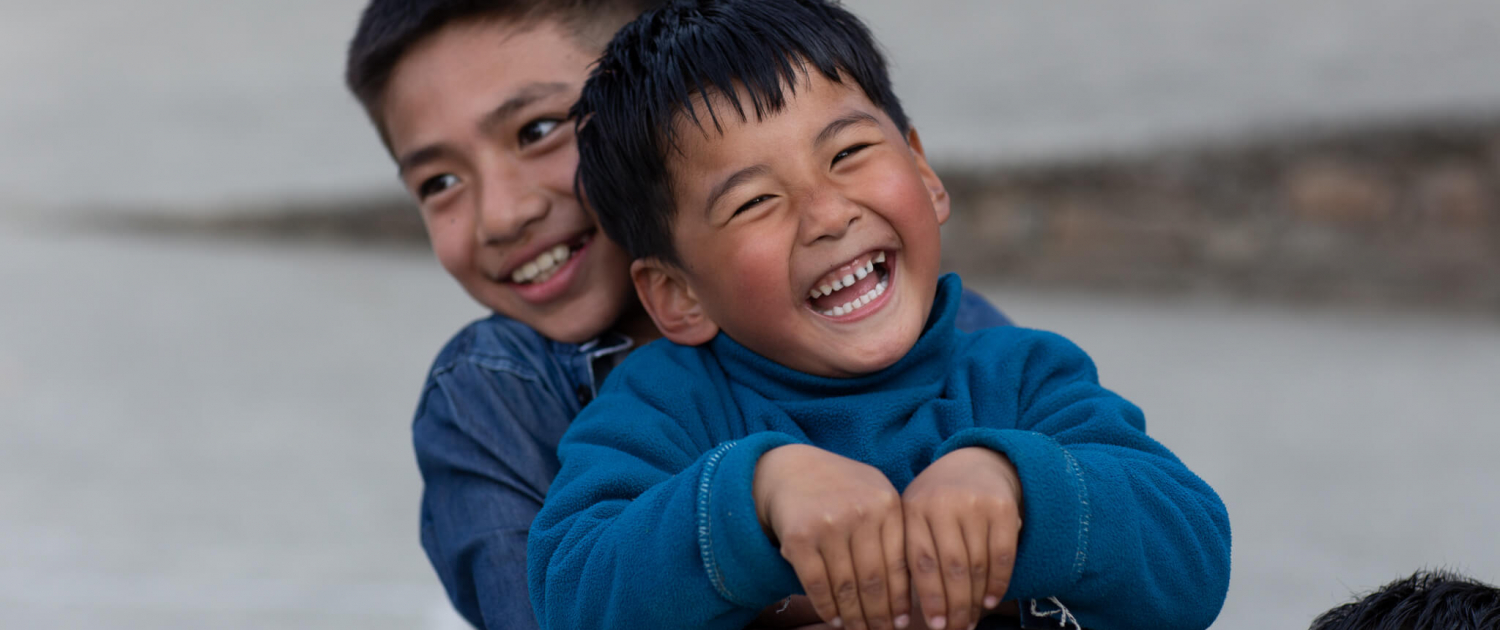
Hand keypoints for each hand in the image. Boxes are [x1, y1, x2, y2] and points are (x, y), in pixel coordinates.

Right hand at [754, 445, 910, 629]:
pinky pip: (818, 584)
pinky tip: (835, 619)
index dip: (901, 600)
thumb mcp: (874, 496)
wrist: (790, 469)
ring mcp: (829, 524)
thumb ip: (894, 532)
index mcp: (887, 504)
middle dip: (879, 616)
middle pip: (875, 580)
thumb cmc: (840, 489)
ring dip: (854, 617)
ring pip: (847, 587)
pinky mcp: (799, 537)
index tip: (901, 623)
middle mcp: (861, 512)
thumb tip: (912, 592)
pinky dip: (827, 608)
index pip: (900, 564)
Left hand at [902, 447, 1021, 629]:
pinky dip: (999, 582)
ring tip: (971, 620)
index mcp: (914, 509)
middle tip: (956, 629)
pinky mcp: (1002, 508)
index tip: (936, 625)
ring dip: (976, 600)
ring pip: (977, 565)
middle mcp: (943, 504)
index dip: (930, 598)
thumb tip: (906, 609)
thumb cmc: (938, 503)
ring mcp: (974, 504)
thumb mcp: (916, 516)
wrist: (976, 464)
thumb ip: (911, 552)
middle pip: (951, 568)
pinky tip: (992, 601)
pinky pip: (1003, 555)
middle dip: (955, 606)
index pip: (921, 562)